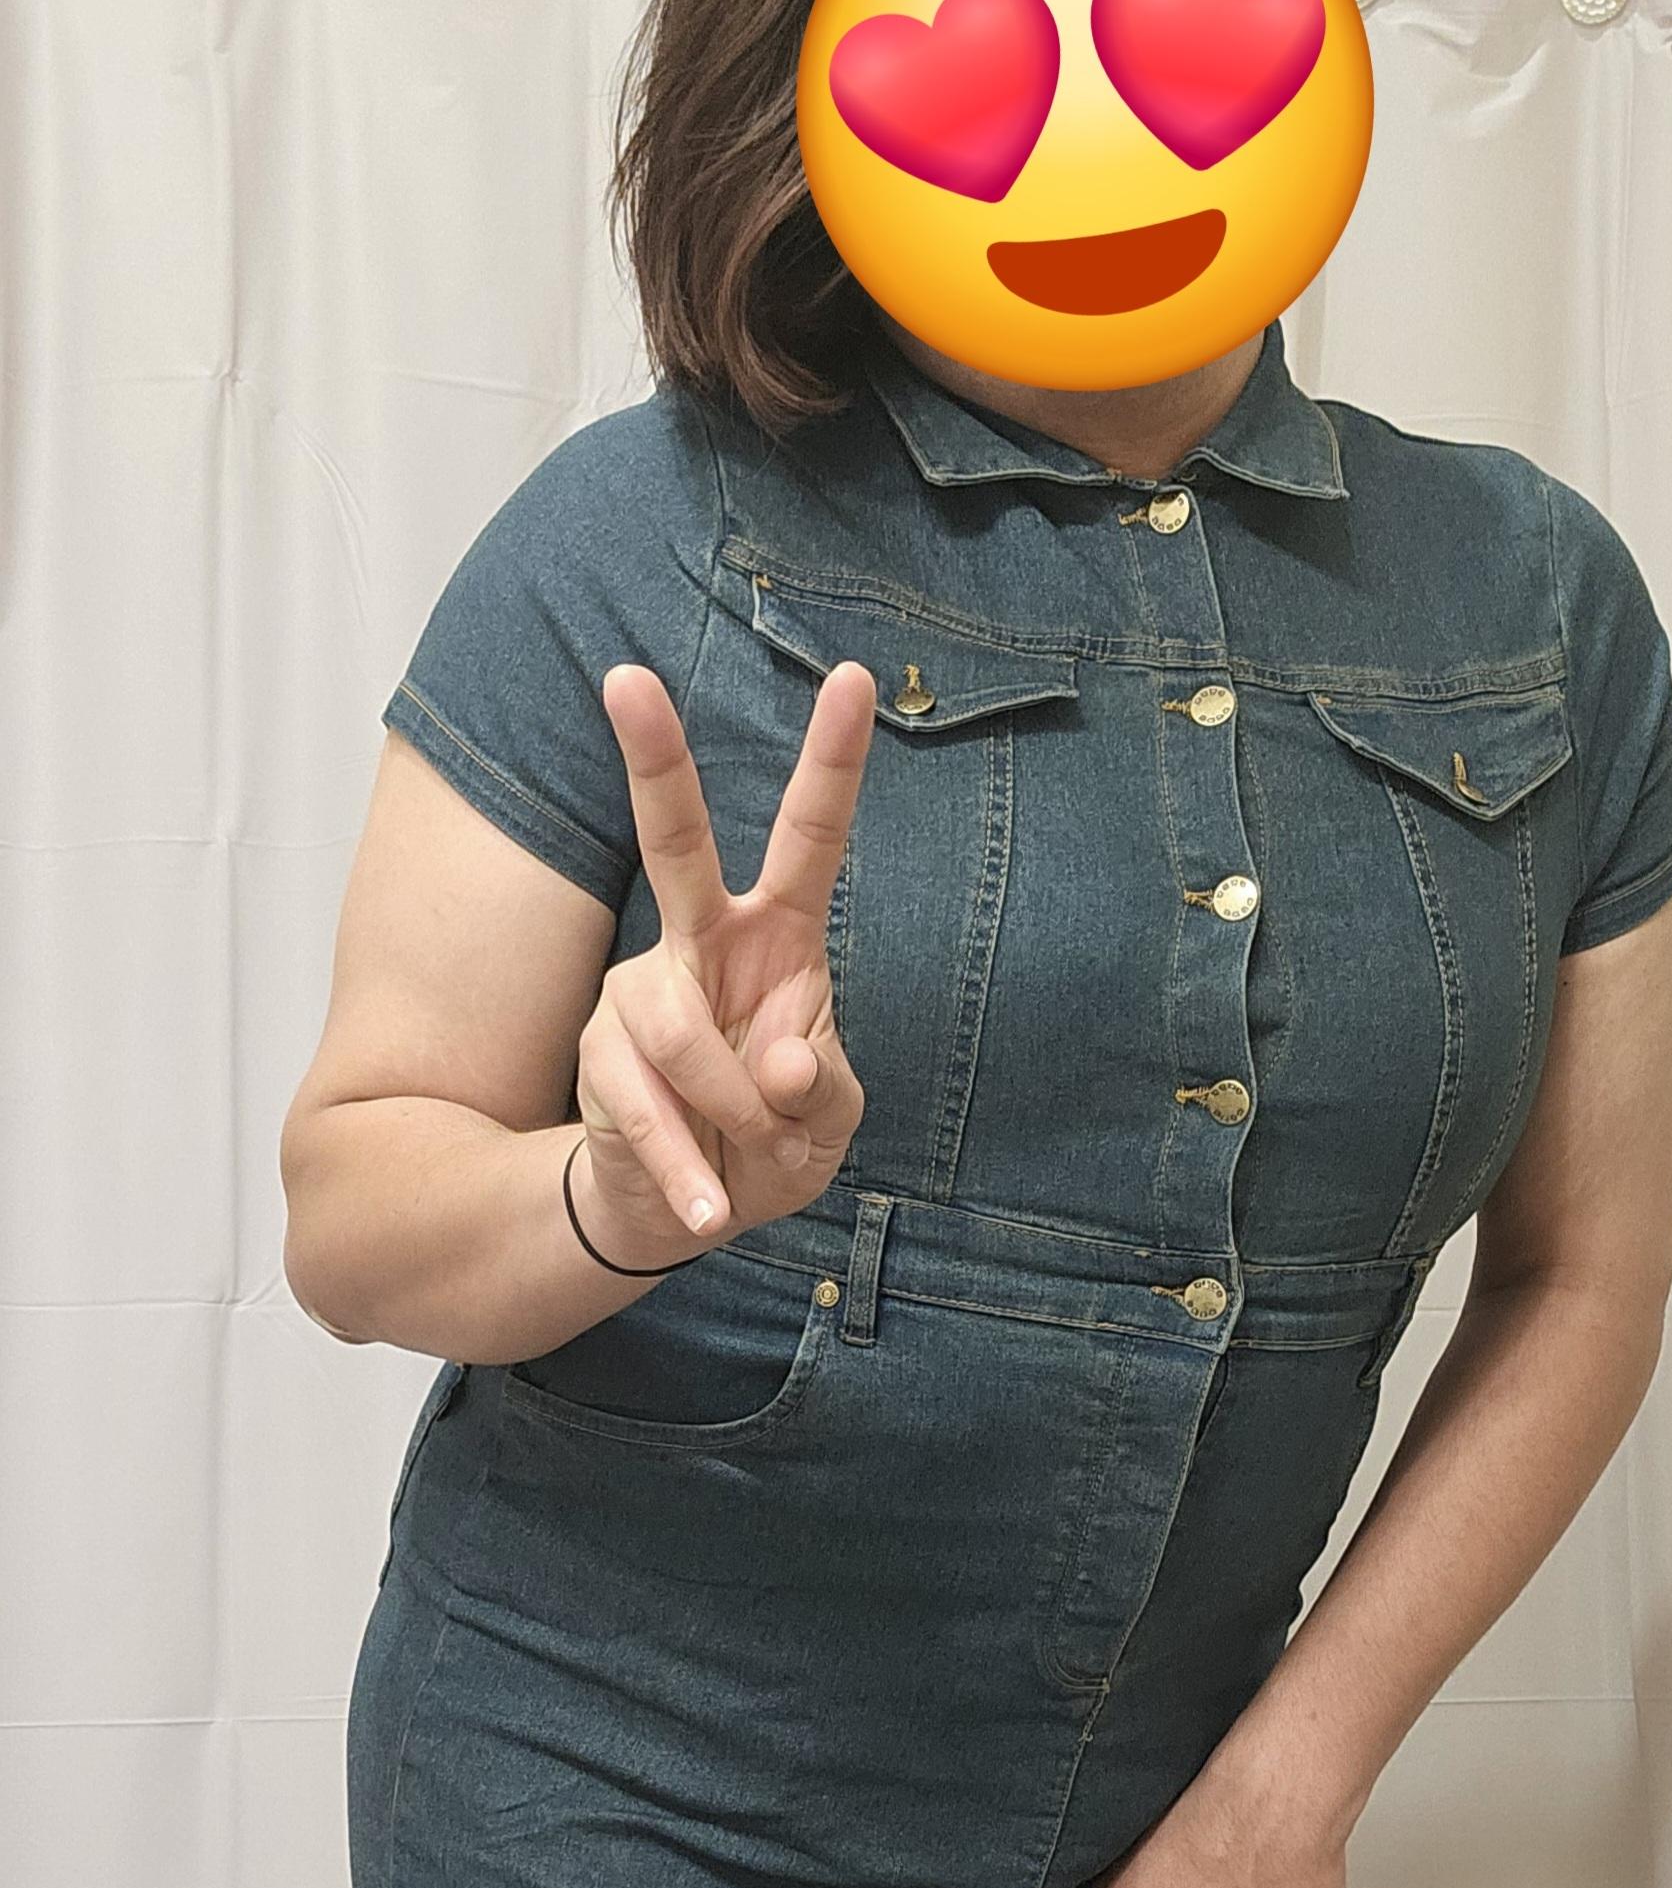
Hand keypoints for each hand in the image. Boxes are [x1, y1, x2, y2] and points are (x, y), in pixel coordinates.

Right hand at [571, 657, 874, 1258]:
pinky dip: (688, 1169)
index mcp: (782, 938)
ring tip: (751, 1160)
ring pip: (677, 1029)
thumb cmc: (771, 1140)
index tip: (854, 678)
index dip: (833, 762)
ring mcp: (643, 991)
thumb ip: (821, 1090)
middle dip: (654, 762)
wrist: (689, 1210)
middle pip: (676, 843)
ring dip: (729, 1112)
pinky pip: (645, 1107)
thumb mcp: (827, 1126)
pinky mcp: (601, 1054)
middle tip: (624, 678)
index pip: (810, 838)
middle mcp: (704, 943)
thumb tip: (783, 1061)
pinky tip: (705, 1209)